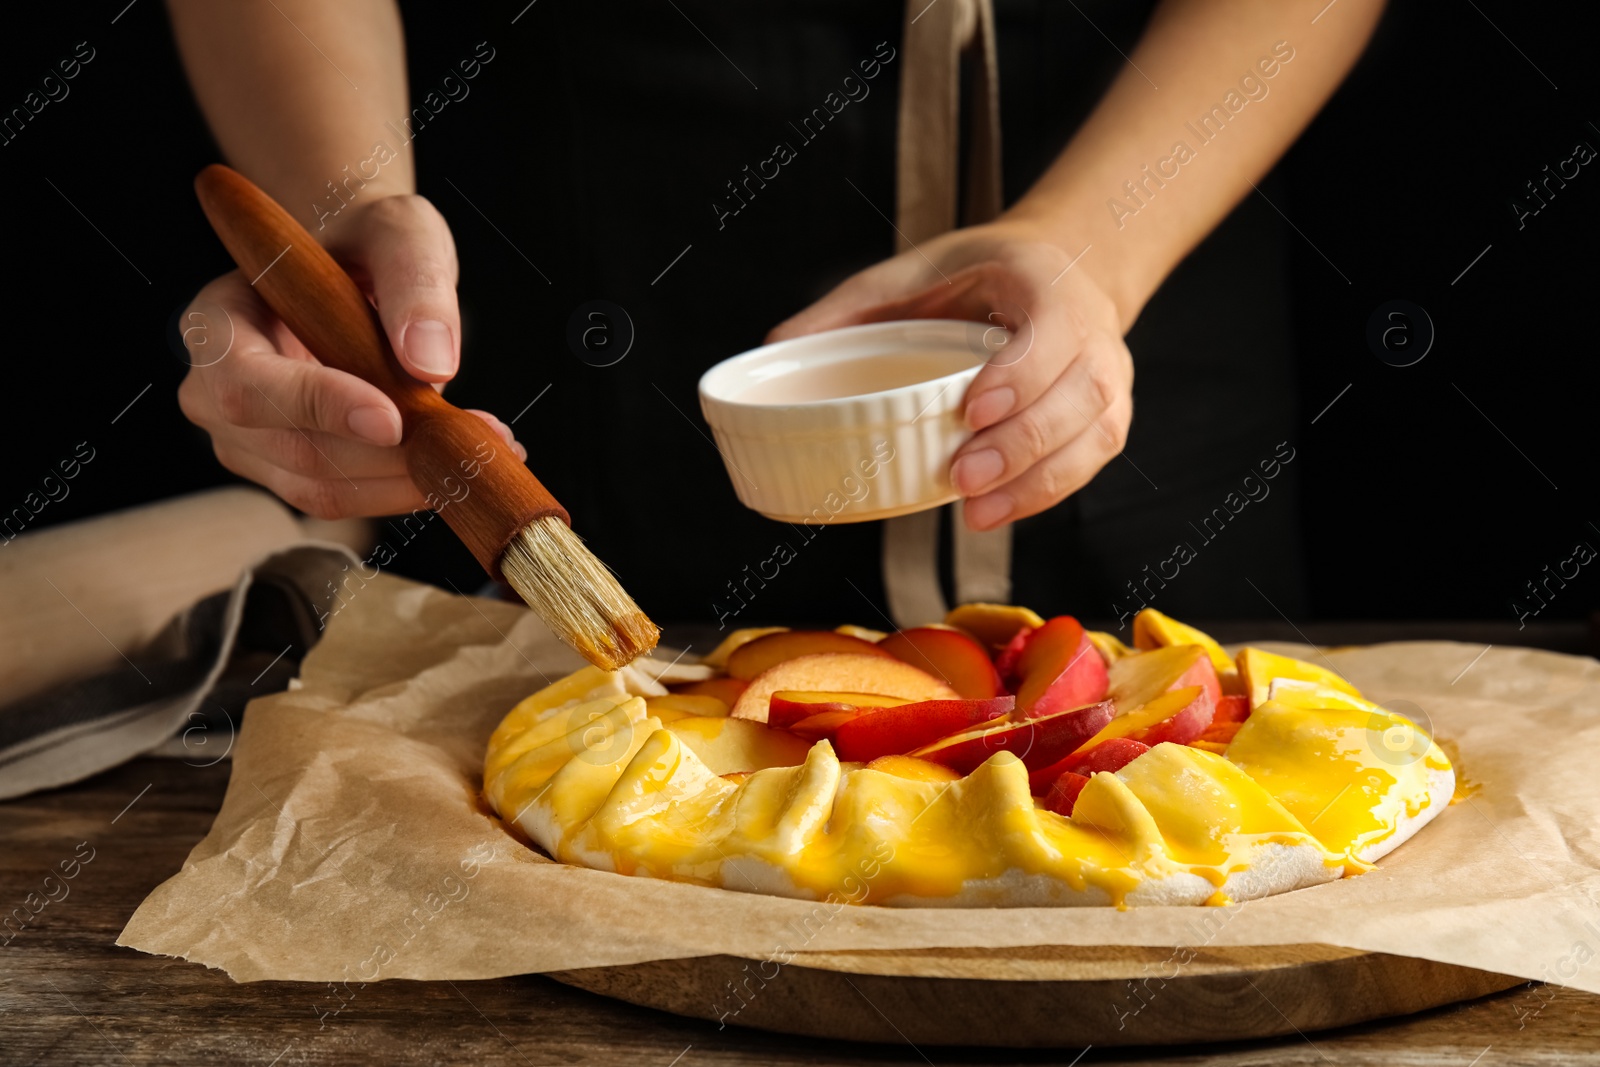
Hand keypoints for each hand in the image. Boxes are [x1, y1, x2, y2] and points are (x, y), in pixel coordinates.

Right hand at [177, 194, 524, 518]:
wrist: (360, 269)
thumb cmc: (367, 244)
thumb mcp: (399, 233)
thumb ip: (414, 282)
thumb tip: (431, 360)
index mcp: (217, 323)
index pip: (249, 385)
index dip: (318, 406)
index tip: (392, 419)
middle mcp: (216, 393)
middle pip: (296, 450)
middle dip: (391, 455)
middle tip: (475, 438)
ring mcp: (248, 443)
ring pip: (325, 490)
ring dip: (408, 481)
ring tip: (479, 448)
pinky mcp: (290, 473)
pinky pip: (348, 499)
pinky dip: (406, 488)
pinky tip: (454, 461)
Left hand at [767, 221, 1133, 530]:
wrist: (1061, 269)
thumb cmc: (979, 274)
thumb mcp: (917, 269)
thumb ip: (852, 304)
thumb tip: (774, 344)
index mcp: (1047, 283)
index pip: (1053, 332)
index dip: (1020, 375)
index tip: (971, 410)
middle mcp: (1093, 331)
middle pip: (1078, 393)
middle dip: (1022, 443)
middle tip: (961, 477)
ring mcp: (1110, 377)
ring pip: (1093, 434)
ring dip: (1037, 480)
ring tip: (977, 512)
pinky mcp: (1108, 416)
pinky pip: (1090, 460)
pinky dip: (1047, 491)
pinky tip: (998, 512)